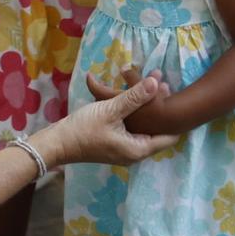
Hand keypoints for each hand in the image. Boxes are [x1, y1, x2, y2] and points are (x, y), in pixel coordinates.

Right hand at [38, 76, 178, 166]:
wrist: (57, 143)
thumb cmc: (84, 129)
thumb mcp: (111, 110)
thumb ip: (135, 97)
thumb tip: (157, 82)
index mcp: (138, 149)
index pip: (169, 137)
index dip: (175, 117)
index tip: (176, 97)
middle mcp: (135, 153)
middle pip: (158, 132)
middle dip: (162, 110)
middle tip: (166, 85)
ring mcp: (125, 150)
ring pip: (145, 129)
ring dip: (149, 110)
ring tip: (153, 87)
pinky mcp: (116, 144)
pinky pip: (134, 129)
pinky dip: (138, 115)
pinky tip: (136, 98)